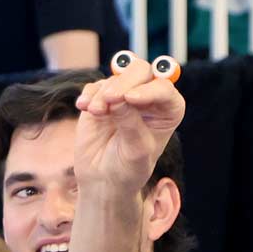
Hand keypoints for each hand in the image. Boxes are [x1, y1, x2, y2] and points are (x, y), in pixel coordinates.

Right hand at [74, 54, 185, 189]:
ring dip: (104, 92)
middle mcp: (149, 97)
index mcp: (168, 109)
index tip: (131, 99)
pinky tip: (84, 107)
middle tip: (110, 99)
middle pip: (141, 71)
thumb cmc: (129, 169)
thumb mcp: (136, 150)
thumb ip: (130, 122)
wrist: (104, 180)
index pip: (164, 88)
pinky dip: (90, 94)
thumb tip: (117, 97)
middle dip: (125, 82)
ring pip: (116, 77)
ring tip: (96, 112)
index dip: (149, 90)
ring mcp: (124, 95)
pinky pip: (95, 86)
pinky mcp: (101, 98)